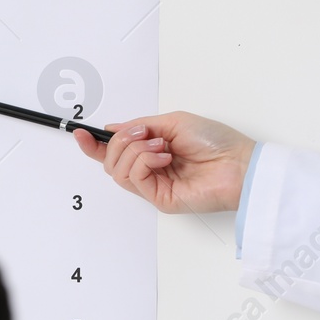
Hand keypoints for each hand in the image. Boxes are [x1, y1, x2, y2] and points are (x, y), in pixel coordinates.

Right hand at [73, 112, 256, 213]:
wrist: (239, 164)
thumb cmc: (216, 142)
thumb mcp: (174, 121)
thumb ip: (141, 125)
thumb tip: (114, 128)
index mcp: (153, 151)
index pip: (116, 152)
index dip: (94, 144)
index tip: (80, 133)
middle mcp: (150, 169)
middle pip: (111, 161)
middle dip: (120, 142)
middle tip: (143, 133)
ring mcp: (154, 185)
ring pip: (117, 170)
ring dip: (134, 151)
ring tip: (161, 145)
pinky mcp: (159, 198)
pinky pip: (134, 177)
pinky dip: (144, 161)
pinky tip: (164, 157)